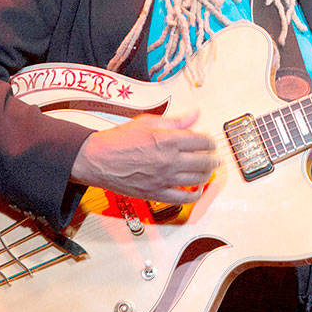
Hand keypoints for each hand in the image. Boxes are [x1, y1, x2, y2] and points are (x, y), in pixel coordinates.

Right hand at [71, 109, 218, 203]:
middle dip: (213, 158)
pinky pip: (184, 198)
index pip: (202, 141)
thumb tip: (195, 114)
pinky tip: (197, 189)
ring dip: (208, 174)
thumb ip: (175, 121)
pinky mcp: (157, 193)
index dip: (210, 140)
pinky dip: (195, 194)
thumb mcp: (147, 122)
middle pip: (204, 160)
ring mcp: (164, 178)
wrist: (97, 159)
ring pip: (198, 179)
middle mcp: (169, 160)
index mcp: (168, 140)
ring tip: (208, 170)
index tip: (209, 141)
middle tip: (214, 156)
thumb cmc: (119, 140)